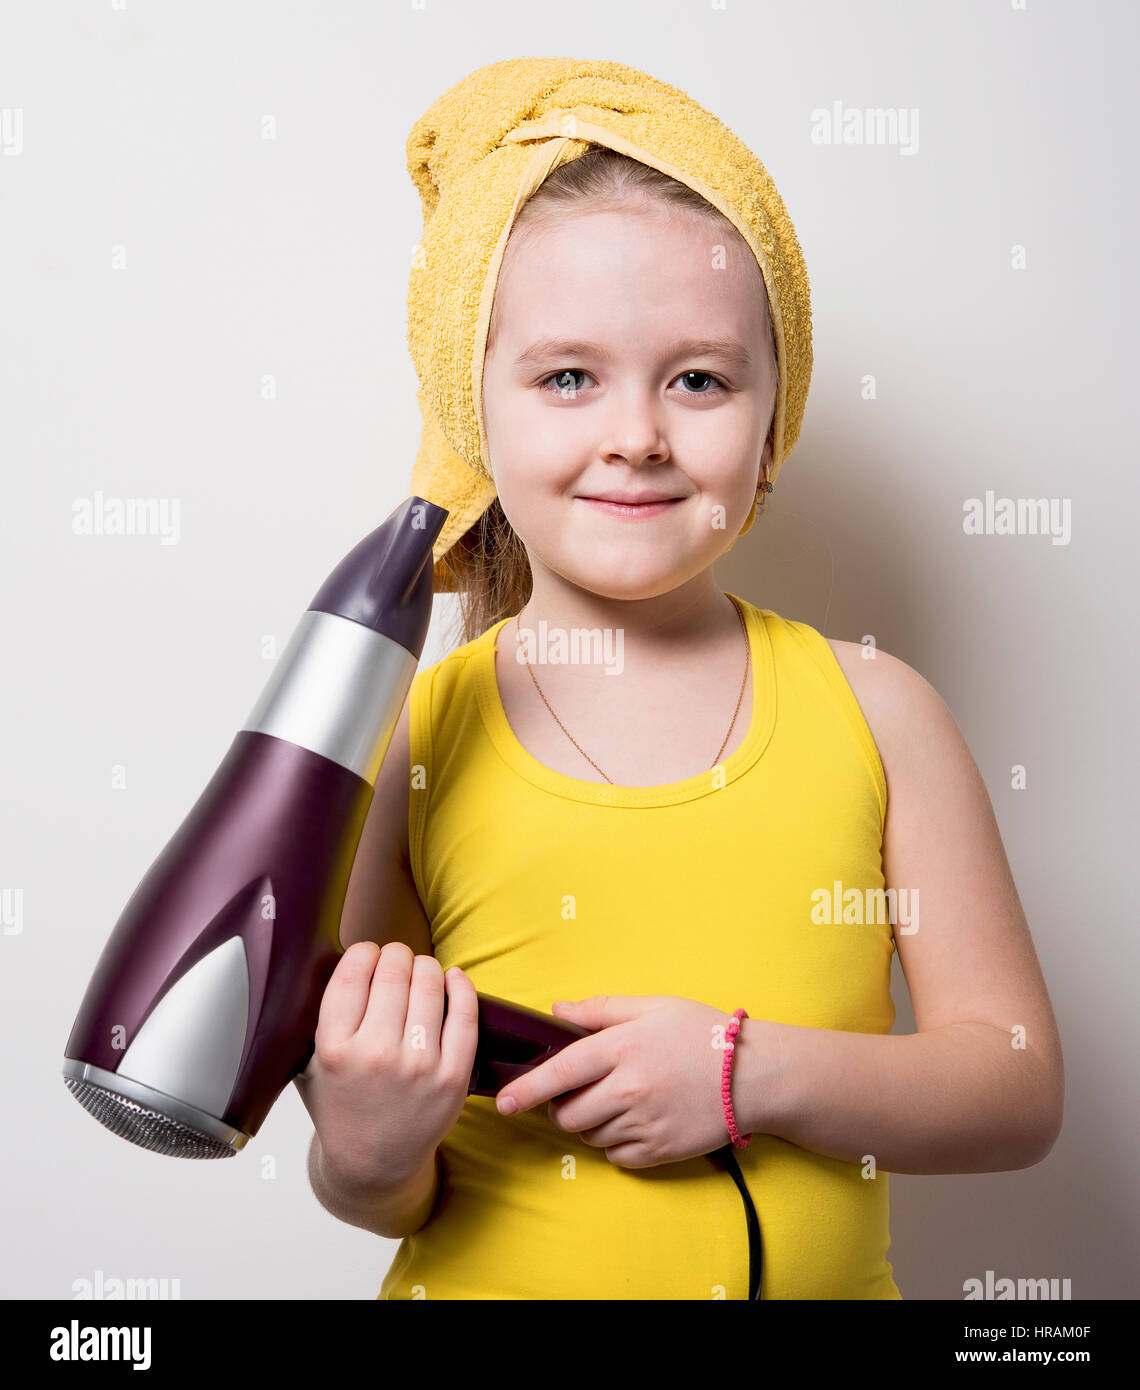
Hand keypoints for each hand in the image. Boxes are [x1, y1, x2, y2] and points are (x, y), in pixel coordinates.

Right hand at [293, 942, 478, 1188]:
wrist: (373, 1163)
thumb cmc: (341, 1107)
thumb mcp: (309, 1065)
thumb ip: (319, 1018)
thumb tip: (343, 961)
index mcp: (334, 1049)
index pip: (352, 974)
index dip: (363, 952)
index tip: (367, 954)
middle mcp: (376, 1054)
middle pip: (393, 972)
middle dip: (396, 956)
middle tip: (396, 959)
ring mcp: (418, 1065)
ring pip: (429, 984)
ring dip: (425, 967)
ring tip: (420, 970)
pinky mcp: (453, 1076)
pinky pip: (465, 1014)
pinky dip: (461, 987)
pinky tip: (454, 978)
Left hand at [494, 994, 746, 1168]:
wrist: (755, 1076)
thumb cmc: (702, 1034)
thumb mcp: (652, 1007)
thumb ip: (600, 1010)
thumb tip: (557, 1012)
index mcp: (623, 1048)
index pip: (560, 1072)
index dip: (526, 1089)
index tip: (502, 1102)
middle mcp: (629, 1089)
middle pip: (568, 1114)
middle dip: (561, 1107)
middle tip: (578, 1092)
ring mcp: (644, 1124)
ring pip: (589, 1136)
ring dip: (589, 1124)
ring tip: (615, 1101)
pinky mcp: (660, 1151)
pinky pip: (616, 1156)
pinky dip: (616, 1143)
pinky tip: (635, 1121)